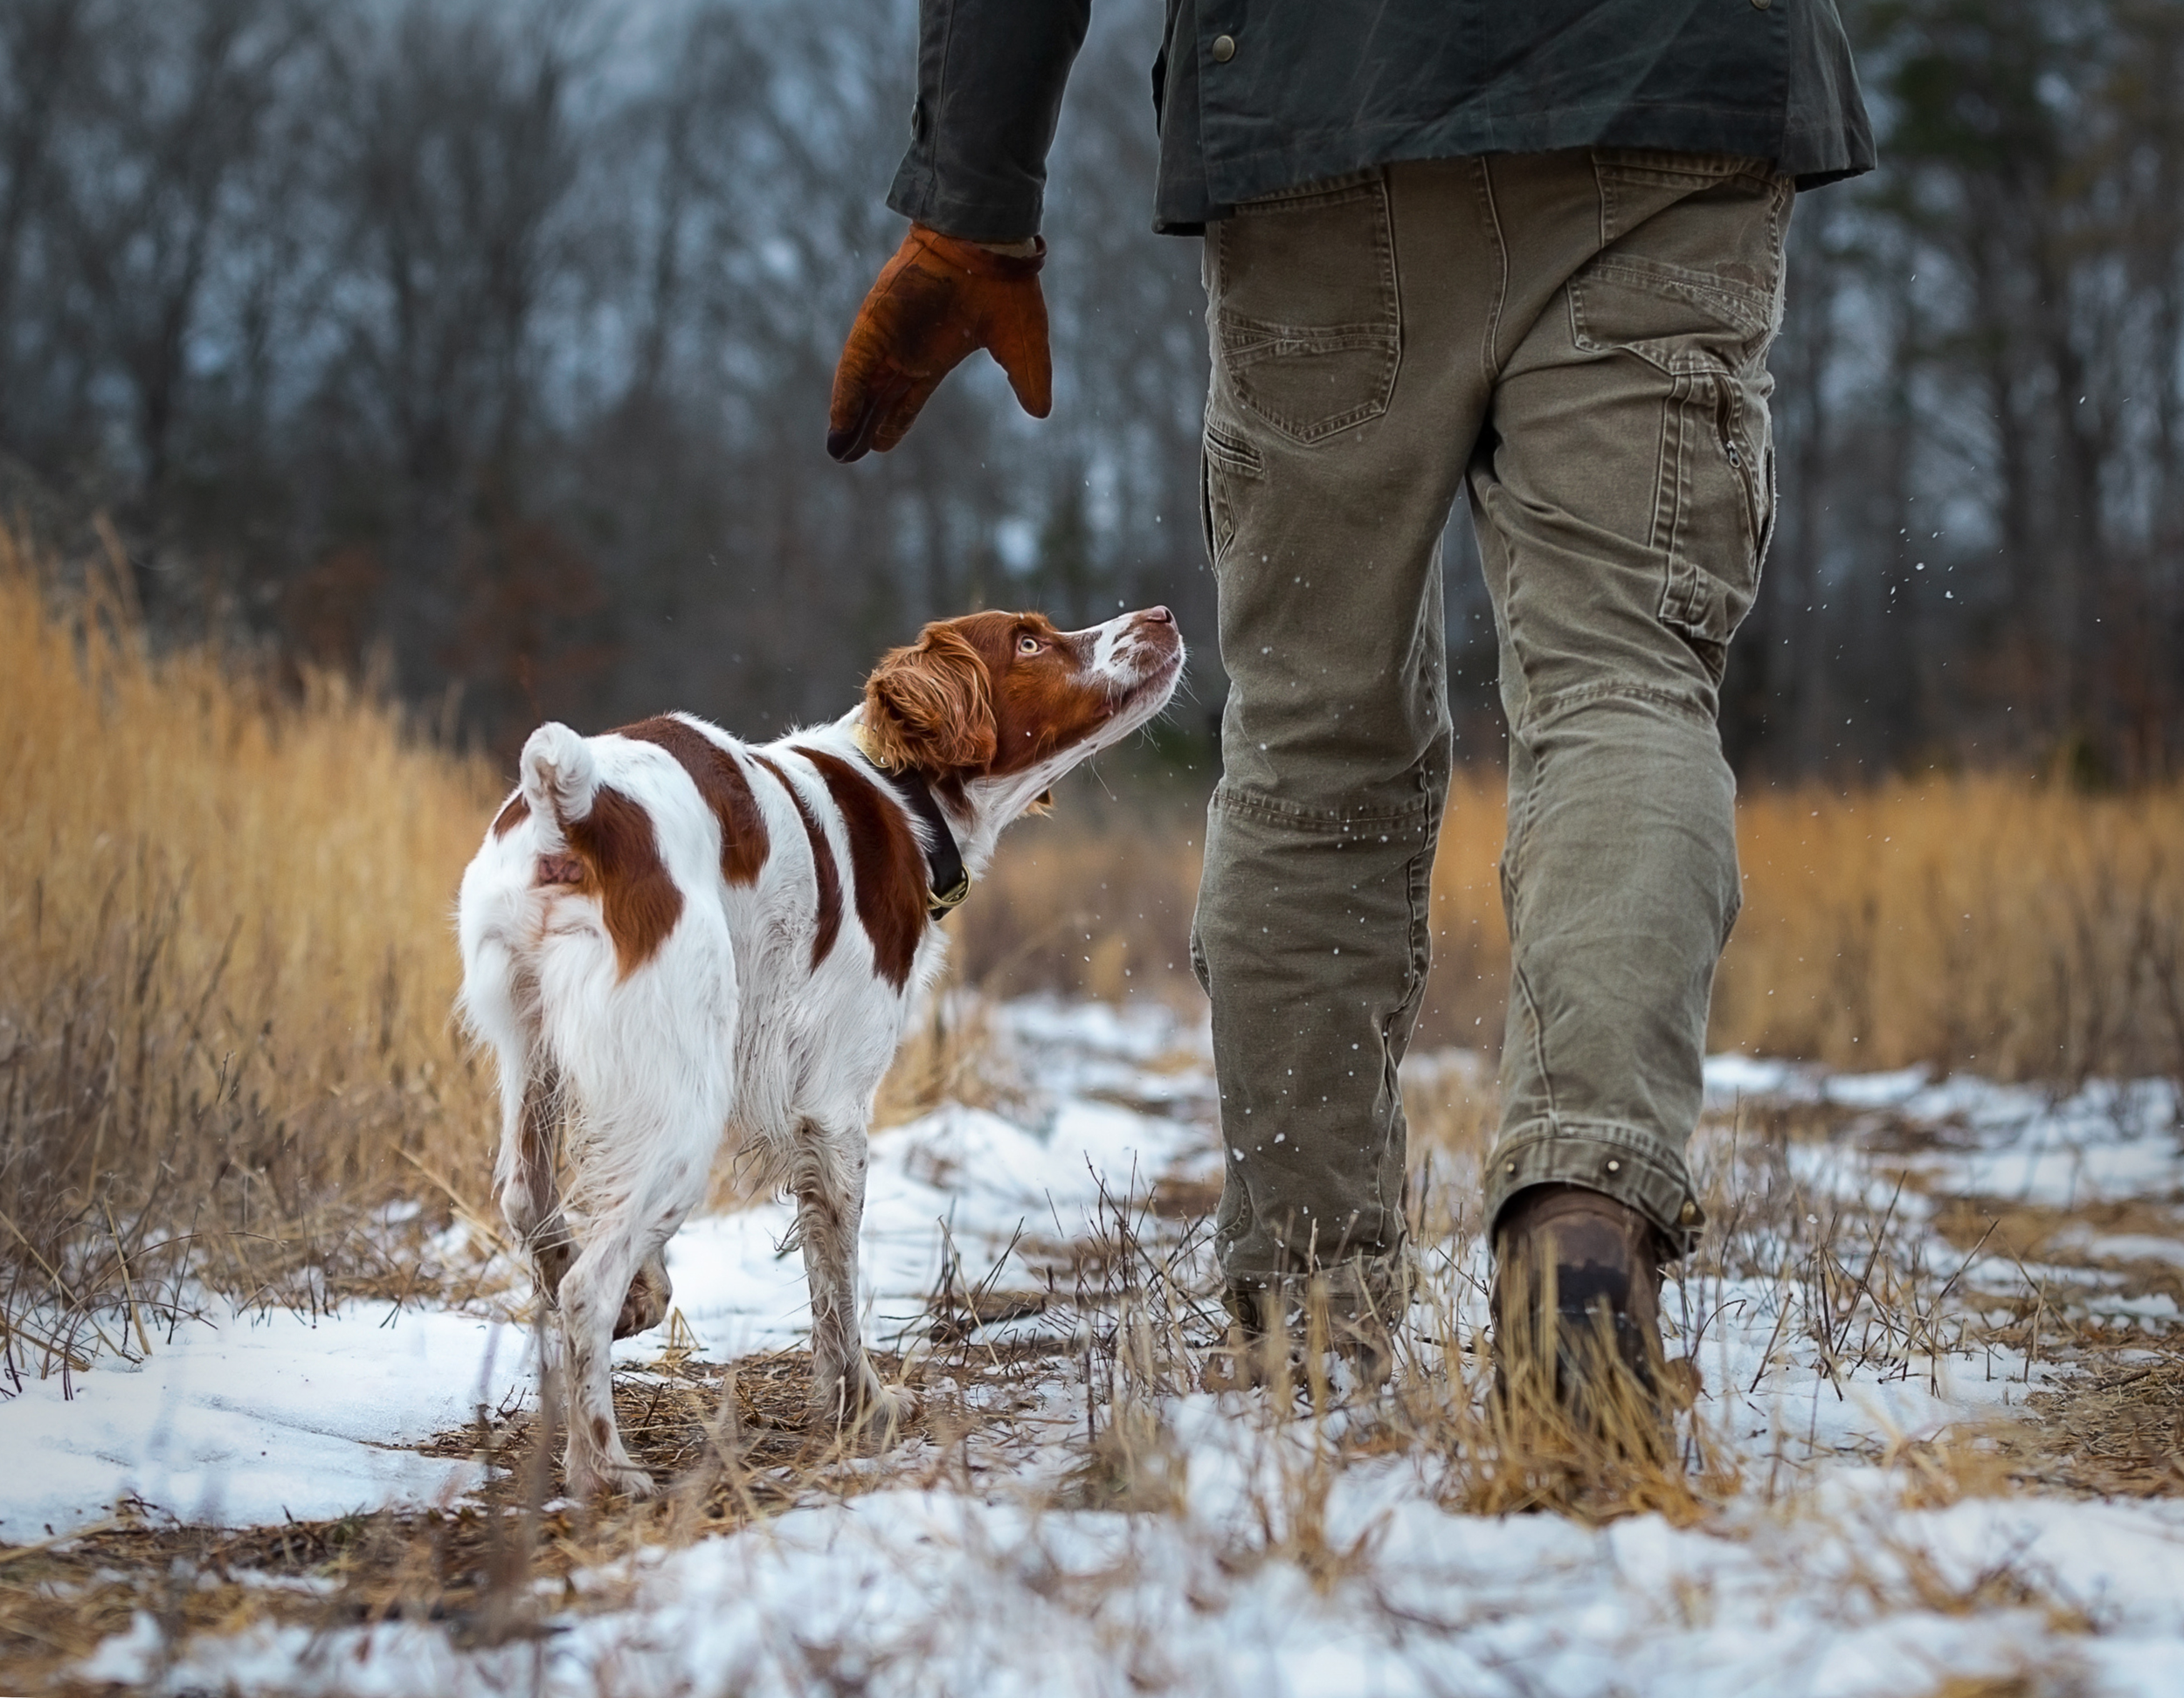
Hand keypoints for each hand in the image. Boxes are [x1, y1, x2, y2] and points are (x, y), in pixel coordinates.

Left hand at [826, 224, 1050, 462]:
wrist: (988, 242)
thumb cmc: (1007, 285)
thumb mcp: (1023, 344)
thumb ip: (1028, 378)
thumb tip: (1040, 413)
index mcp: (936, 354)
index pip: (908, 396)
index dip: (895, 421)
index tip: (881, 445)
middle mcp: (907, 346)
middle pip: (879, 394)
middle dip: (863, 425)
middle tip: (846, 456)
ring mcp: (890, 333)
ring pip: (862, 382)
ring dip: (847, 415)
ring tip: (836, 449)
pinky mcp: (877, 321)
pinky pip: (856, 363)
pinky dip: (847, 393)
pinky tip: (839, 423)